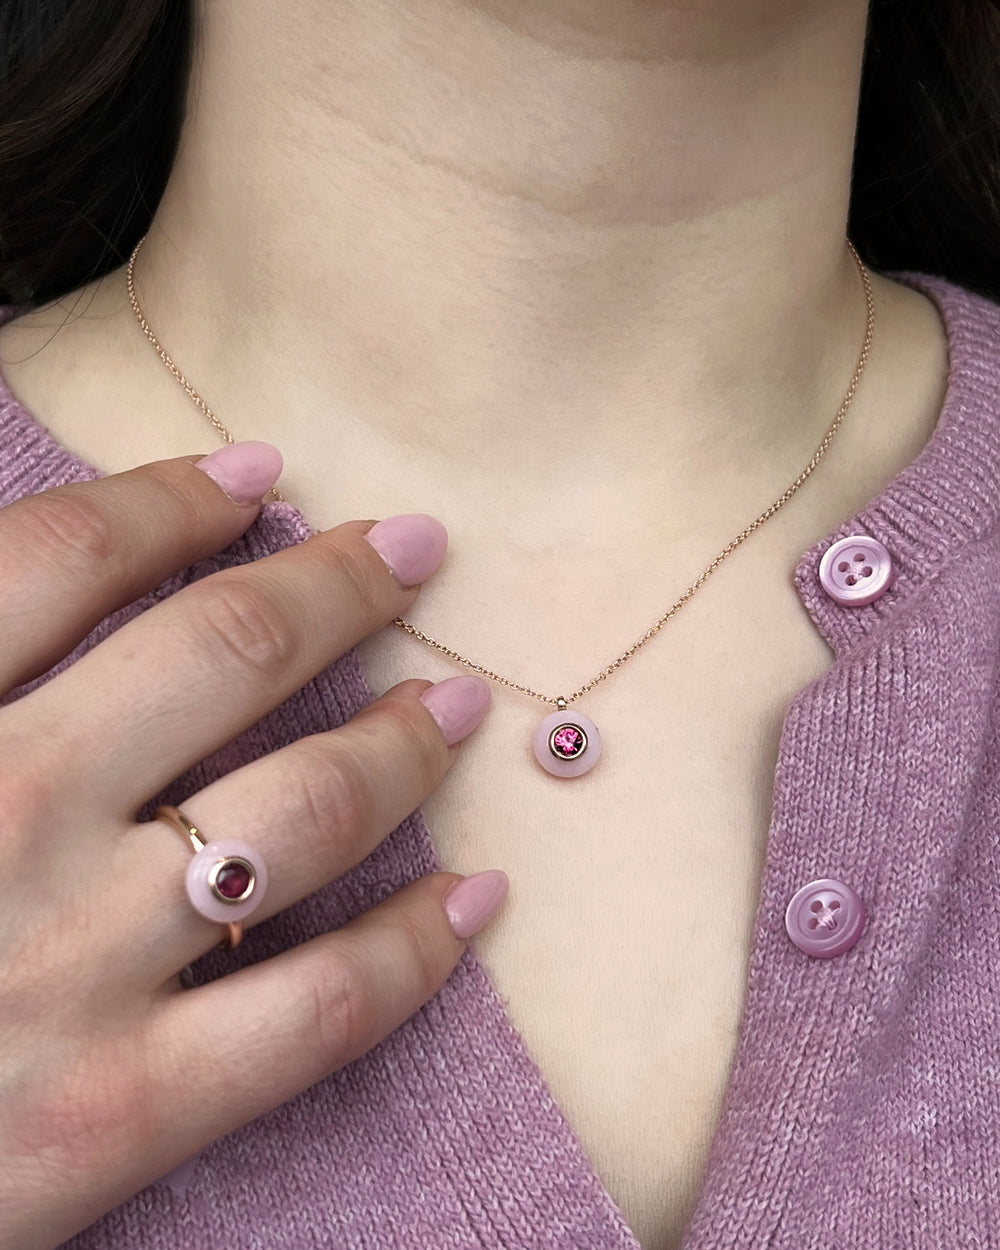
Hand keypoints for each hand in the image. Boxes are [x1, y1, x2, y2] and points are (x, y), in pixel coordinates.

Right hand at [0, 445, 504, 1249]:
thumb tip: (45, 580)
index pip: (64, 557)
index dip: (174, 498)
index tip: (255, 476)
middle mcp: (4, 817)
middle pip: (222, 652)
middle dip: (337, 585)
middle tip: (415, 550)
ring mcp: (68, 967)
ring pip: (301, 810)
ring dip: (400, 744)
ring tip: (457, 707)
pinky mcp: (111, 1112)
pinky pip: (318, 1010)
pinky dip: (414, 948)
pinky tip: (476, 898)